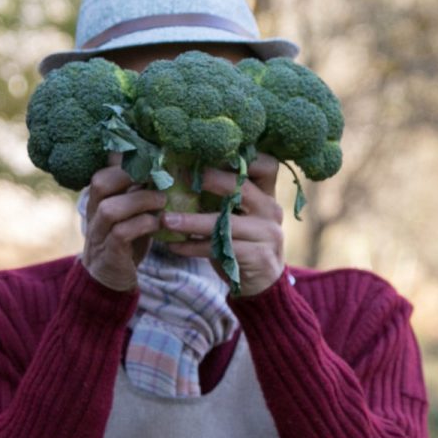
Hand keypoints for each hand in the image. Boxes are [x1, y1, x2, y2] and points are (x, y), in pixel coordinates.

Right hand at [81, 157, 169, 292]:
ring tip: (162, 201)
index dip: (126, 162)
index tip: (153, 161)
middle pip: (100, 183)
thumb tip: (161, 166)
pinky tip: (157, 224)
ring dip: (140, 201)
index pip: (103, 171)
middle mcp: (94, 213)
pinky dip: (142, 224)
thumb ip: (138, 192)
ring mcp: (99, 233)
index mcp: (99, 199)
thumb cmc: (126, 240)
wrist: (111, 278)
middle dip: (130, 175)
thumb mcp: (130, 212)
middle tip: (157, 177)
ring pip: (109, 209)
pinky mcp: (109, 253)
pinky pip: (120, 234)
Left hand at [160, 154, 286, 296]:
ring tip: (166, 220)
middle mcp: (271, 209)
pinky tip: (174, 246)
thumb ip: (222, 198)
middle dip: (211, 180)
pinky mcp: (258, 256)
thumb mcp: (238, 216)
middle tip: (182, 179)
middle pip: (242, 187)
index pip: (266, 165)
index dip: (242, 157)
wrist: (261, 283)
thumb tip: (180, 175)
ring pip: (225, 222)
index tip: (209, 154)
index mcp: (267, 194)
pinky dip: (193, 247)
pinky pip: (220, 248)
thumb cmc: (242, 242)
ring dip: (192, 221)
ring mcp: (268, 233)